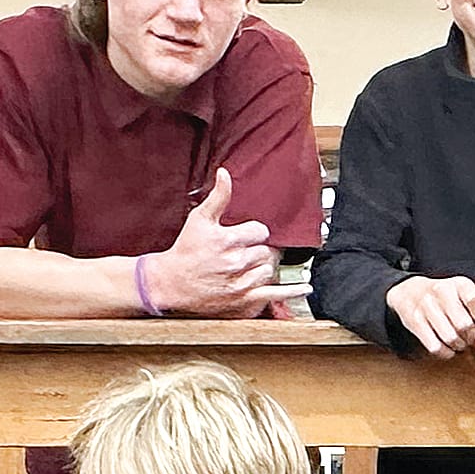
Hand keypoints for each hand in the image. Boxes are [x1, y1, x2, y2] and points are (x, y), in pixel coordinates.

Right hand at [143, 169, 299, 317]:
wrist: (170, 283)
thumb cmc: (186, 251)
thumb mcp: (199, 219)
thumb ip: (218, 197)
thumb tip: (225, 173)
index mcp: (228, 240)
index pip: (260, 231)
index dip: (255, 232)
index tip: (246, 236)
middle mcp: (236, 262)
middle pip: (268, 251)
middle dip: (261, 250)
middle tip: (248, 252)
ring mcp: (241, 283)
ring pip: (270, 270)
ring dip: (266, 267)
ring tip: (251, 266)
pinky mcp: (244, 300)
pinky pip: (274, 294)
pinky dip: (292, 291)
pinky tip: (304, 288)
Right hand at [385, 275, 474, 358]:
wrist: (411, 292)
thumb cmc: (447, 299)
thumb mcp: (465, 299)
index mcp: (459, 283)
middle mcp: (442, 291)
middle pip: (464, 324)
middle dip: (471, 337)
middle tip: (470, 338)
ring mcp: (426, 305)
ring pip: (450, 338)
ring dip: (459, 346)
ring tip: (460, 343)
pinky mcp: (414, 320)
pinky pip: (435, 346)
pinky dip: (445, 352)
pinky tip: (448, 348)